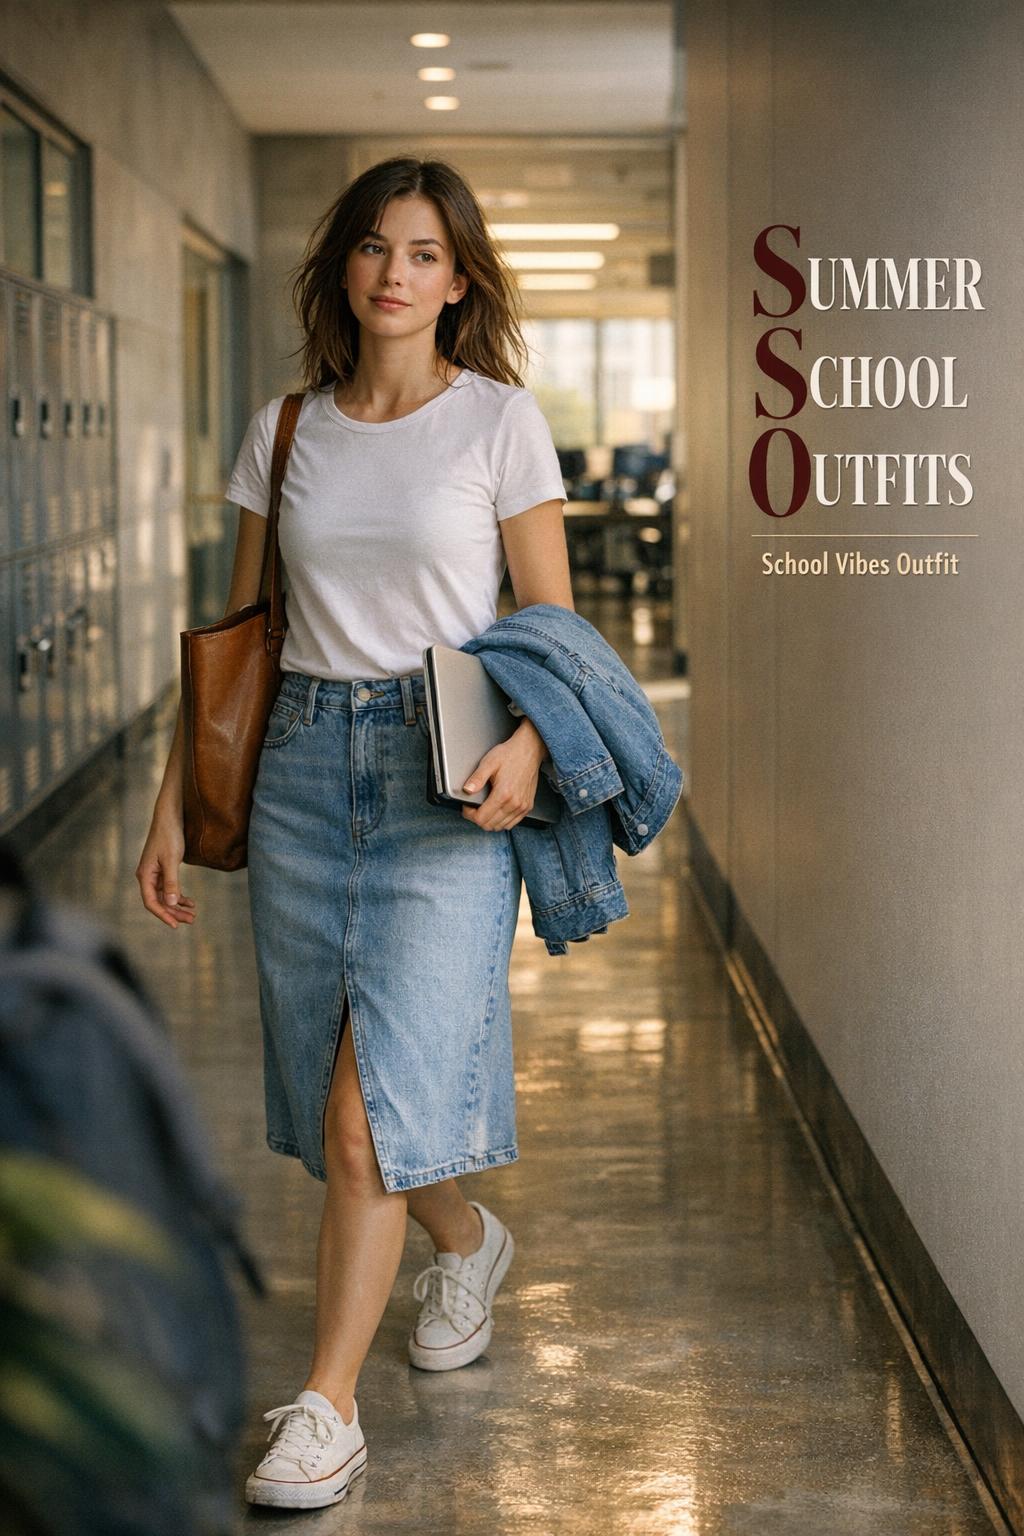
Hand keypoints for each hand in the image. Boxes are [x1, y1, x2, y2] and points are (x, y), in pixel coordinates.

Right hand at [135, 809, 197, 928]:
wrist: (170, 817)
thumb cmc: (169, 836)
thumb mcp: (172, 860)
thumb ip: (172, 882)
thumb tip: (172, 903)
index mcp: (145, 875)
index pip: (152, 902)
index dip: (163, 915)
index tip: (175, 925)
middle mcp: (147, 876)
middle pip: (159, 901)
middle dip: (174, 912)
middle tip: (191, 920)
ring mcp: (155, 874)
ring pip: (166, 896)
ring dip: (178, 906)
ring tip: (192, 914)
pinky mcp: (163, 869)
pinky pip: (169, 888)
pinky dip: (179, 896)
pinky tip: (190, 902)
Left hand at [461, 719, 548, 831]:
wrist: (529, 750)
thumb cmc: (510, 755)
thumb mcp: (489, 763)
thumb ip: (477, 778)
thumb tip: (467, 790)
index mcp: (503, 794)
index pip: (481, 818)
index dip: (469, 814)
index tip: (467, 807)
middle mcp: (514, 803)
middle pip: (490, 825)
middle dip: (477, 818)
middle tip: (473, 808)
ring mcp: (522, 806)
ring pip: (500, 826)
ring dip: (489, 821)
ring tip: (484, 809)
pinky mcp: (528, 806)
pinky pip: (512, 823)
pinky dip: (502, 821)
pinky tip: (497, 811)